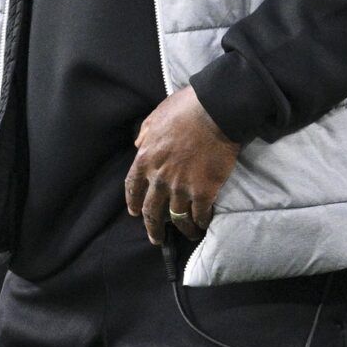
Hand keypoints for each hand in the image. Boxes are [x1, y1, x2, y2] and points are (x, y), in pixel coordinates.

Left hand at [125, 86, 239, 244]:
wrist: (214, 112)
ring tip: (188, 234)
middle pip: (152, 211)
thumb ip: (144, 134)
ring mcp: (181, 188)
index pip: (133, 187)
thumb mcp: (155, 117)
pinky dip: (201, 222)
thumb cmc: (185, 109)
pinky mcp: (203, 193)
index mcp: (145, 159)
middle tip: (156, 238)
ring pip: (177, 218)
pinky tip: (204, 224)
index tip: (134, 212)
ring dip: (182, 229)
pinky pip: (200, 215)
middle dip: (153, 227)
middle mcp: (160, 179)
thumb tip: (138, 144)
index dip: (133, 202)